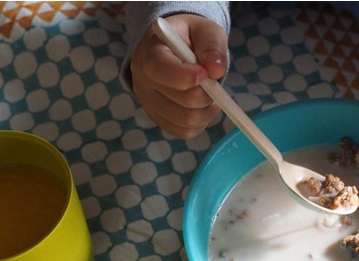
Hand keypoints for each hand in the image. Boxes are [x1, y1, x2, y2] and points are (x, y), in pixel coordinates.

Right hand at [130, 14, 227, 138]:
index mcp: (149, 51)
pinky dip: (201, 123)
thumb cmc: (190, 39)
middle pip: (184, 100)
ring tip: (209, 94)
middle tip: (212, 82)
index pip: (160, 68)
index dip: (188, 75)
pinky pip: (185, 132)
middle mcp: (142, 80)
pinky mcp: (158, 119)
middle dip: (208, 94)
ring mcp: (148, 103)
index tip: (206, 73)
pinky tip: (201, 107)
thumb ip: (212, 44)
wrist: (176, 50)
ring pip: (187, 121)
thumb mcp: (205, 30)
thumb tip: (215, 69)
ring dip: (207, 110)